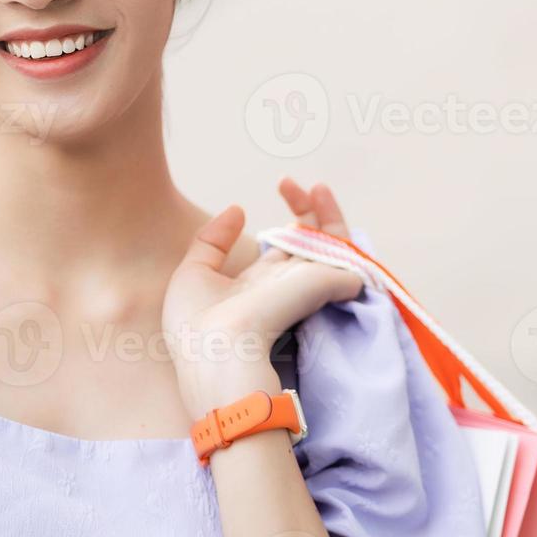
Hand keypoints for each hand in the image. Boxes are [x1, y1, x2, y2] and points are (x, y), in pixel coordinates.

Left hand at [163, 178, 363, 418]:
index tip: (284, 185)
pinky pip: (342, 254)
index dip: (291, 216)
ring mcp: (306, 284)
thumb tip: (238, 209)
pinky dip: (337, 225)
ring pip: (332, 244)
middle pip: (312, 243)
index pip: (287, 247)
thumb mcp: (194, 274)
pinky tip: (321, 196)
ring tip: (318, 185)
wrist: (216, 352)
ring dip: (328, 210)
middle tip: (300, 184)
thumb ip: (212, 241)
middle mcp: (289, 284)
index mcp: (263, 284)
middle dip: (313, 210)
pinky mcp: (321, 283)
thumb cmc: (197, 327)